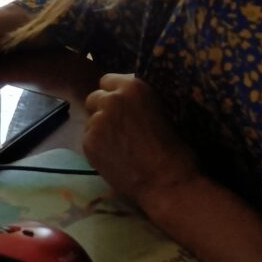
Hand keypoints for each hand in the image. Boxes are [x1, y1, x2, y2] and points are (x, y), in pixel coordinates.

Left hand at [83, 74, 198, 207]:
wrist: (166, 181)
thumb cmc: (173, 149)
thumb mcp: (159, 111)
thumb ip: (136, 102)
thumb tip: (125, 101)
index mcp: (133, 87)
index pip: (107, 80)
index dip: (112, 94)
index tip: (119, 106)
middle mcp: (111, 99)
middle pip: (94, 98)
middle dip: (102, 109)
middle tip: (116, 128)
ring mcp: (97, 120)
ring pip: (90, 120)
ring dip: (99, 129)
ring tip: (117, 147)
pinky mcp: (88, 141)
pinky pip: (87, 139)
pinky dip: (96, 147)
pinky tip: (112, 157)